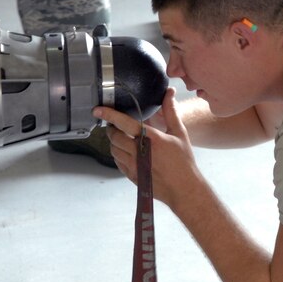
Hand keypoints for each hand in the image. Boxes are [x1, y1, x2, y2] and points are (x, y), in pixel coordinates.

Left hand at [94, 87, 200, 208]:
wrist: (184, 189)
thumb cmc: (183, 161)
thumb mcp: (180, 133)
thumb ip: (171, 111)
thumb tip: (169, 93)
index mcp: (151, 139)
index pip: (125, 123)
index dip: (110, 115)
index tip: (99, 109)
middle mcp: (140, 152)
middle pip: (115, 137)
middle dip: (112, 129)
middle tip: (115, 125)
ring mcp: (134, 166)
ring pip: (114, 150)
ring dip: (114, 142)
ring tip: (122, 138)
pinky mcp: (132, 176)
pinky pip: (118, 162)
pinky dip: (119, 155)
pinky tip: (127, 152)